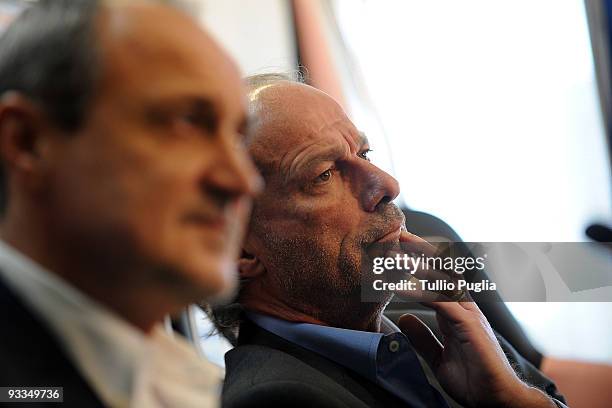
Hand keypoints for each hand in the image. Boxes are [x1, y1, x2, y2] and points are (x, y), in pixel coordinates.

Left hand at [396, 233, 555, 406]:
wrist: (496, 401)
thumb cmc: (474, 380)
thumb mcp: (439, 358)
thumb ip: (422, 338)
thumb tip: (404, 318)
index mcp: (456, 313)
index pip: (437, 280)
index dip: (420, 264)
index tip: (399, 250)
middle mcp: (464, 308)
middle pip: (442, 271)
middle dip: (421, 252)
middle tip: (399, 235)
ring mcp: (468, 314)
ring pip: (442, 281)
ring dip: (417, 265)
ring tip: (396, 253)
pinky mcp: (469, 326)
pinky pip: (441, 303)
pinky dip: (419, 292)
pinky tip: (400, 288)